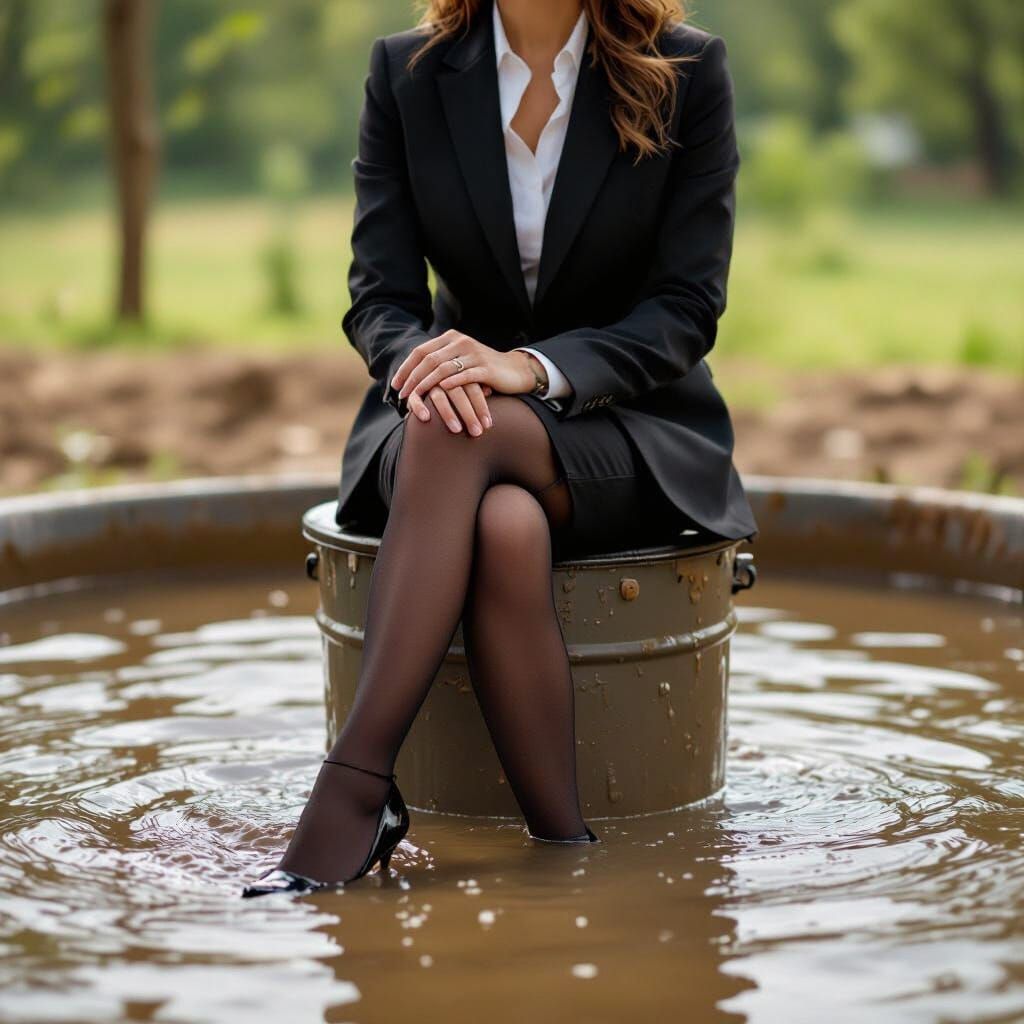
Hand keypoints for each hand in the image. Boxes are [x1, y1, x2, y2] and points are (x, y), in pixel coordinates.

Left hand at [391, 331, 537, 402]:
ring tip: (416, 398)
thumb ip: (441, 363)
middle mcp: (461, 342)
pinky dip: (451, 384)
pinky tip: (441, 392)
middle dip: (413, 379)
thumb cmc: (483, 370)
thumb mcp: (460, 361)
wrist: (515, 371)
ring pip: (444, 368)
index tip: (395, 385)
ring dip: (427, 385)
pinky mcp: (486, 368)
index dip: (406, 368)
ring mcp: (474, 354)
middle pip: (429, 360)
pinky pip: (465, 376)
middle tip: (403, 396)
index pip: (421, 351)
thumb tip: (413, 378)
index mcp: (451, 338)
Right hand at [407, 381, 494, 435]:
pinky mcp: (413, 390)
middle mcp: (443, 376)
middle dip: (468, 414)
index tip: (488, 425)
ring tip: (457, 430)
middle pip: (457, 392)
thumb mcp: (467, 388)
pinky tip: (426, 419)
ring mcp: (427, 381)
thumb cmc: (456, 392)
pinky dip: (419, 407)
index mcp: (459, 373)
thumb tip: (489, 390)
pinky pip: (415, 397)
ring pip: (438, 396)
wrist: (429, 386)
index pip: (473, 388)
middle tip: (477, 432)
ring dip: (448, 413)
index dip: (481, 407)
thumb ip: (477, 388)